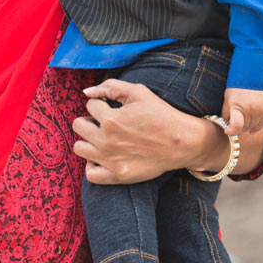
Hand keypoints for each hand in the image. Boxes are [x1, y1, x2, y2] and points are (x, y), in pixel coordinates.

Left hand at [72, 77, 221, 183]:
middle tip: (106, 122)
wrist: (183, 142)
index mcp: (111, 119)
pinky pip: (90, 174)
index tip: (115, 108)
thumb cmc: (162, 115)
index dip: (102, 104)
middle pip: (78, 125)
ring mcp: (110, 160)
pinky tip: (102, 157)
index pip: (90, 105)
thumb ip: (110, 87)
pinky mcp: (117, 176)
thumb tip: (86, 91)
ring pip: (79, 148)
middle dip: (90, 119)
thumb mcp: (138, 92)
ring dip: (88, 140)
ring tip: (102, 138)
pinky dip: (93, 165)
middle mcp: (107, 141)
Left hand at [222, 88, 262, 135]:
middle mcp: (251, 109)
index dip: (231, 131)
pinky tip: (251, 130)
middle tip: (234, 127)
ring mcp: (261, 110)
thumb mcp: (228, 98)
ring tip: (242, 125)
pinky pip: (262, 124)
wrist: (255, 74)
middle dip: (238, 129)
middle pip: (244, 127)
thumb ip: (226, 112)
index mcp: (238, 106)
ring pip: (253, 127)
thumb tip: (225, 124)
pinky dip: (256, 127)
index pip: (236, 125)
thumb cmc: (238, 86)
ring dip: (246, 128)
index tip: (227, 131)